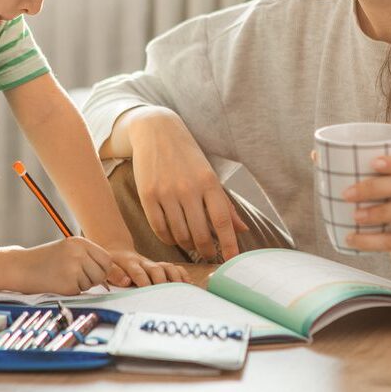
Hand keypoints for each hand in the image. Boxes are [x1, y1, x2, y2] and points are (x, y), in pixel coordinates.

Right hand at [19, 236, 114, 294]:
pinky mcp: (67, 284)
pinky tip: (58, 283)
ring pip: (91, 284)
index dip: (103, 268)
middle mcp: (79, 254)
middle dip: (95, 279)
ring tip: (64, 277)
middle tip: (80, 277)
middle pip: (102, 273)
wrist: (21, 267)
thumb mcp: (67, 249)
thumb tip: (111, 272)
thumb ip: (87, 256)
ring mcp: (73, 269)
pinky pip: (80, 291)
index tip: (96, 272)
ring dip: (82, 285)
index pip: (106, 258)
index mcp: (80, 242)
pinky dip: (72, 290)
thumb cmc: (45, 259)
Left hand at [103, 246, 189, 286]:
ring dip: (176, 278)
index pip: (137, 271)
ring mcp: (153, 264)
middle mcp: (144, 263)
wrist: (117, 249)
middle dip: (162, 281)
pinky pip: (174, 268)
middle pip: (156, 269)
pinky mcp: (160, 266)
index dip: (143, 280)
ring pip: (168, 267)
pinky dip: (182, 275)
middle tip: (166, 294)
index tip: (147, 289)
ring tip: (182, 290)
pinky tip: (190, 284)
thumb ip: (114, 274)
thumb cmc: (112, 263)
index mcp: (129, 263)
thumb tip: (126, 281)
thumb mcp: (106, 267)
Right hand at [127, 108, 248, 260]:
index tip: (232, 261)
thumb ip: (225, 204)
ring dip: (187, 245)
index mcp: (209, 182)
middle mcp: (188, 188)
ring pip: (180, 234)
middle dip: (207, 250)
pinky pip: (159, 228)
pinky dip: (167, 238)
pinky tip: (173, 237)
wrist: (156, 130)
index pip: (223, 220)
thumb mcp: (210, 174)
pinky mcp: (147, 195)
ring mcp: (166, 192)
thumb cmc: (187, 155)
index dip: (229, 244)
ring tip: (191, 244)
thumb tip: (243, 230)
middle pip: (201, 233)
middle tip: (209, 256)